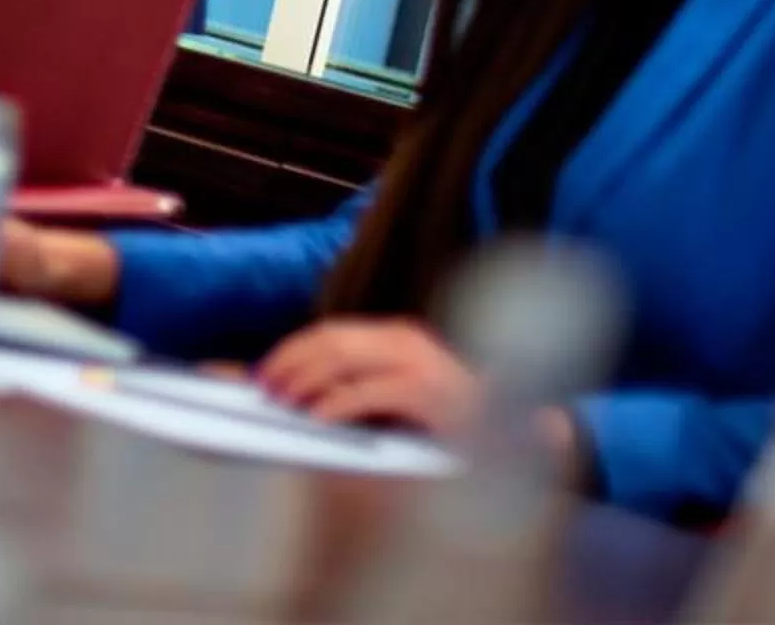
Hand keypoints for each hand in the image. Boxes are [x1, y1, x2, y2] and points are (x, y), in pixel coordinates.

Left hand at [253, 318, 496, 439]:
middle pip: (332, 340)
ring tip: (285, 402)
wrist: (509, 442)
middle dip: (291, 362)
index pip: (332, 332)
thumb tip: (287, 385)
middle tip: (266, 390)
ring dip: (307, 379)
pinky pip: (373, 392)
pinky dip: (340, 404)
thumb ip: (353, 385)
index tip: (265, 373)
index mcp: (396, 336)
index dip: (293, 350)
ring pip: (345, 358)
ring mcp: (421, 363)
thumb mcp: (393, 395)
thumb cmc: (443, 424)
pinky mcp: (431, 393)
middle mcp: (407, 341)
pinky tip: (319, 419)